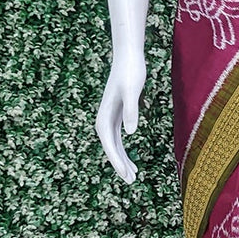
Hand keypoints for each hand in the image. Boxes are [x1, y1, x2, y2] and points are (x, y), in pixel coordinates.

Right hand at [95, 51, 146, 183]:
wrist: (128, 56)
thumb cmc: (131, 71)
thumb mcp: (133, 90)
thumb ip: (131, 111)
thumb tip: (130, 133)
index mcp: (105, 116)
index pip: (109, 144)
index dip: (116, 160)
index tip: (126, 174)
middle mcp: (104, 118)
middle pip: (110, 147)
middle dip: (120, 165)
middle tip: (132, 181)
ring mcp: (110, 117)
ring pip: (114, 145)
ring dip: (122, 160)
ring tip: (134, 176)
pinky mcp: (118, 114)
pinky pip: (118, 137)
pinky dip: (124, 149)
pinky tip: (132, 159)